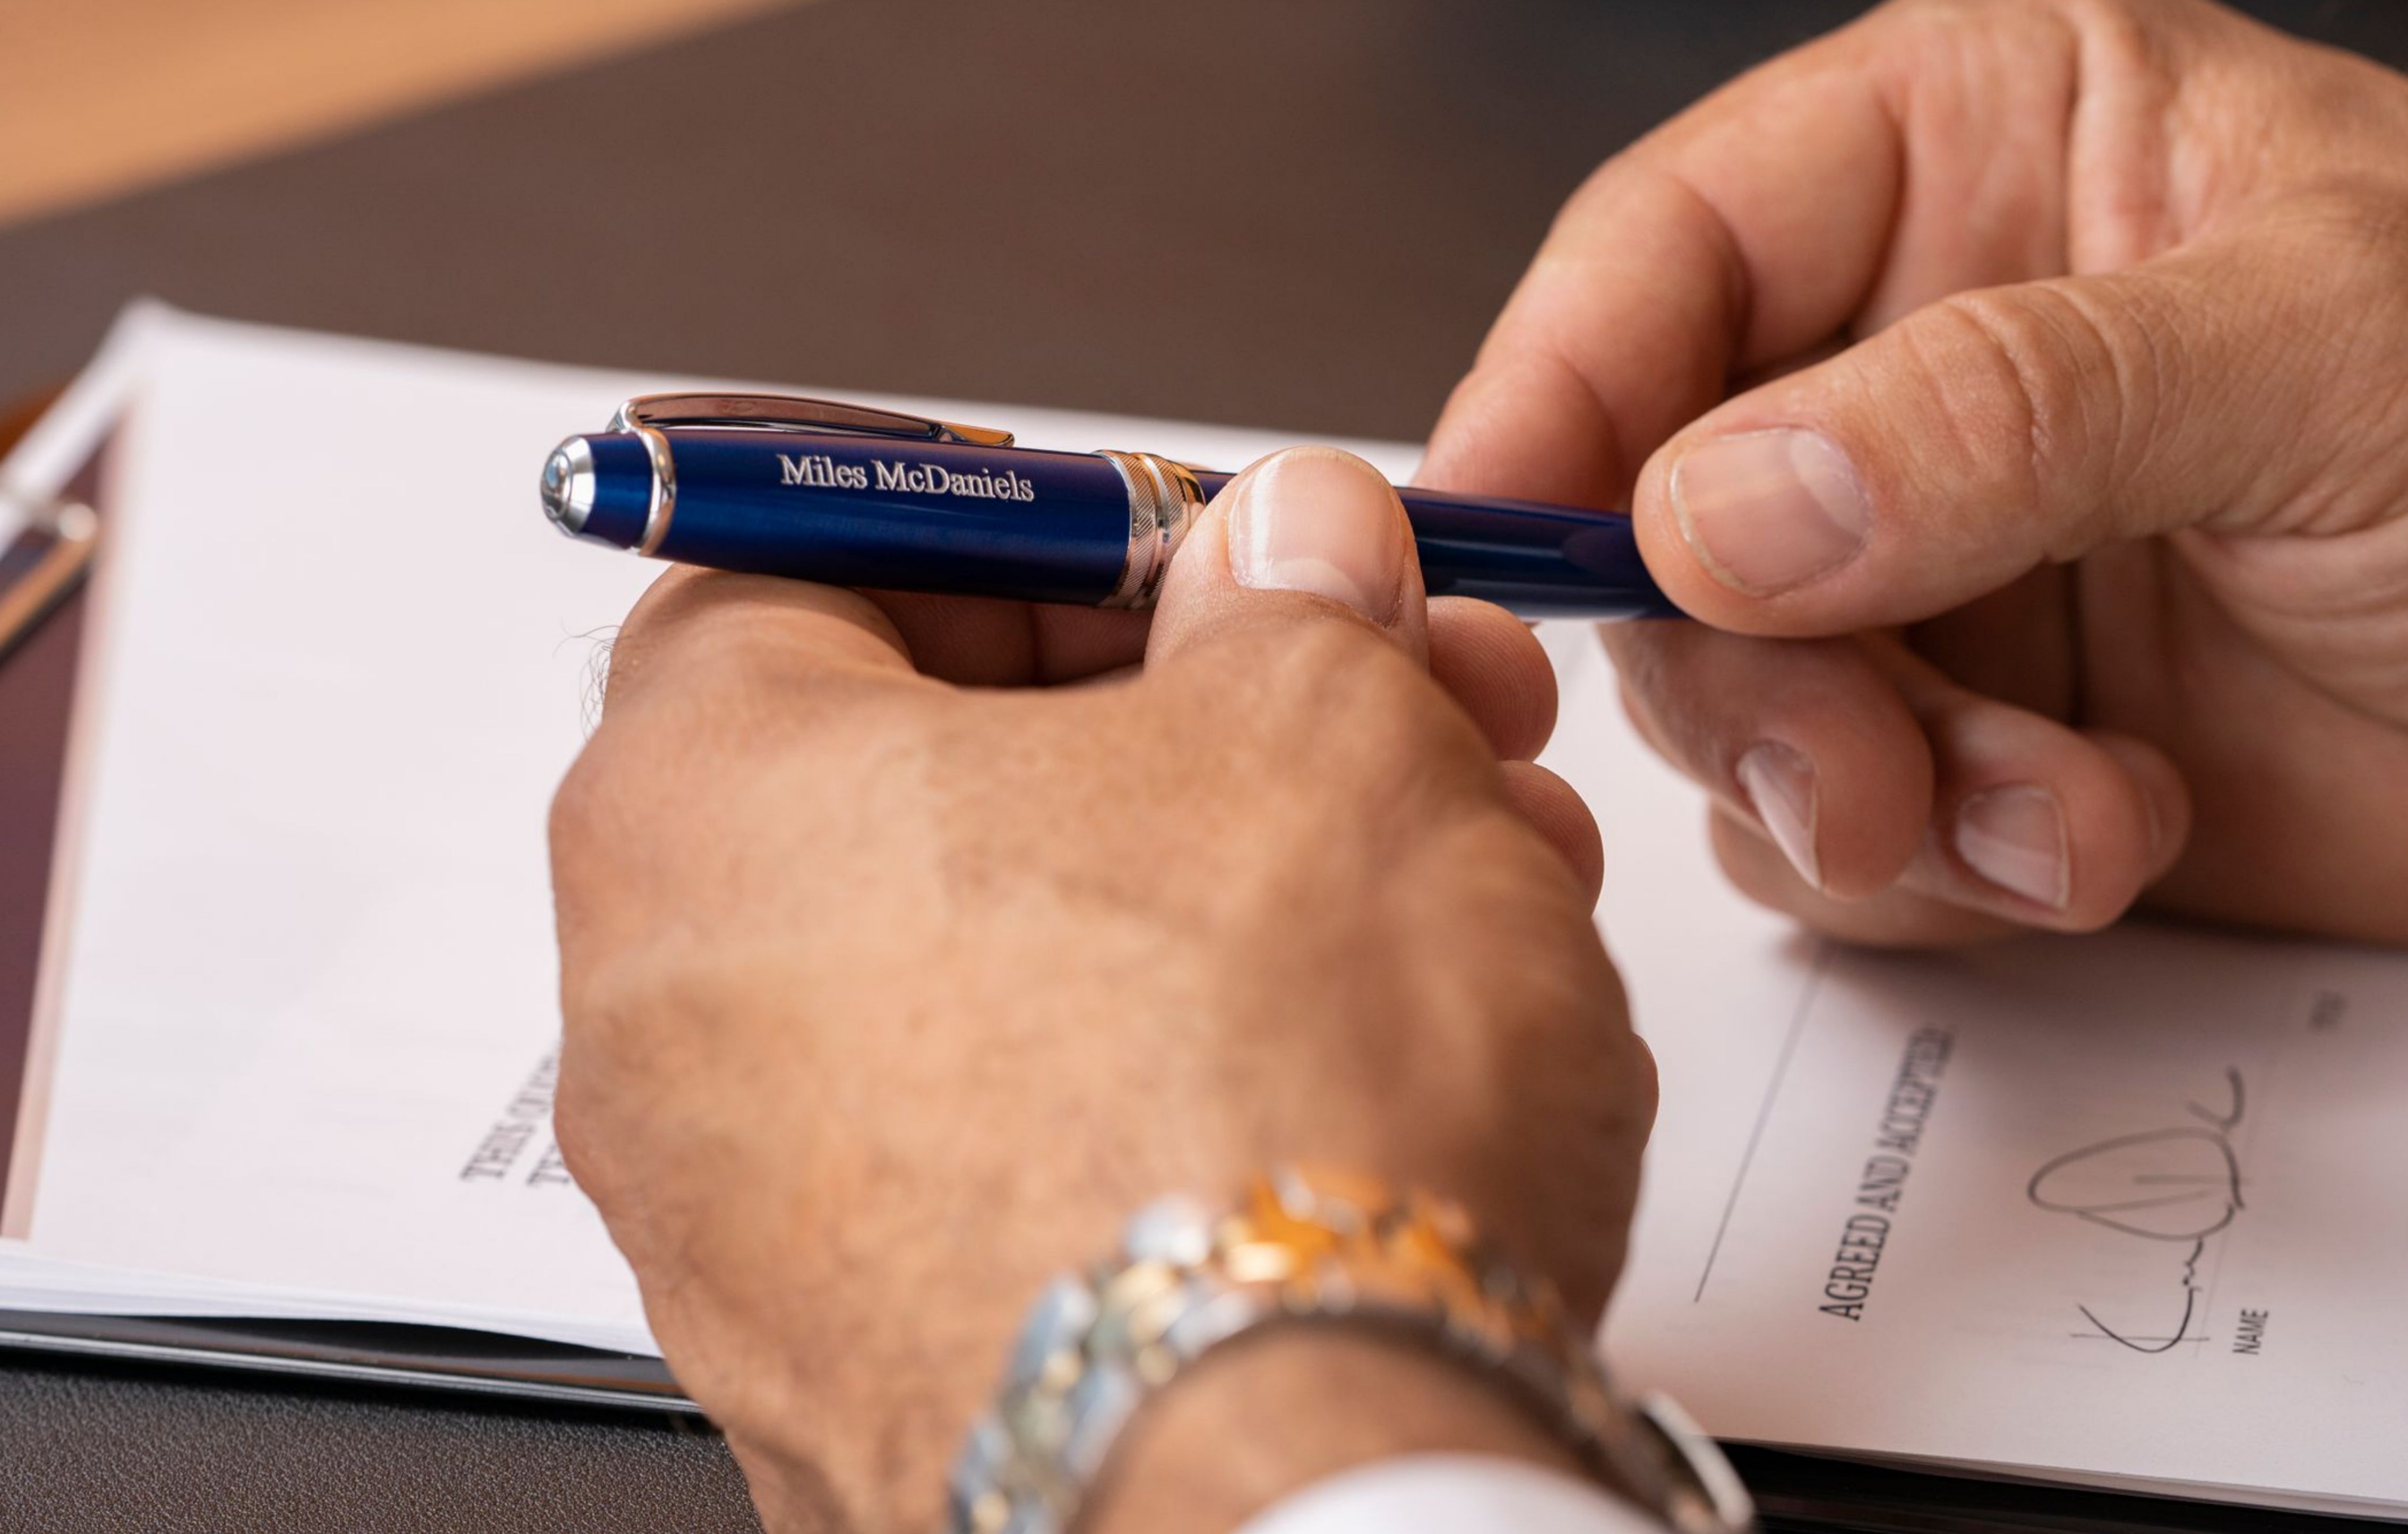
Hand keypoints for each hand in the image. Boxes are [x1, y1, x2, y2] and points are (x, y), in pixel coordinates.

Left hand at [548, 449, 1654, 1531]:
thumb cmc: (1262, 1113)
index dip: (1040, 527)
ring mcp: (768, 1215)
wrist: (1296, 1510)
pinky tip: (1374, 1051)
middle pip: (949, 771)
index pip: (819, 563)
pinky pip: (1033, 1133)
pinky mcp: (883, 1352)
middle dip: (1205, 713)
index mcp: (707, 805)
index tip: (1194, 550)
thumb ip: (1290, 594)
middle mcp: (680, 1021)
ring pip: (1026, 960)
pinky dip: (1189, 1061)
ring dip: (1240, 884)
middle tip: (1381, 697)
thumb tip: (1290, 548)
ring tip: (1452, 871)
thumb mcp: (1326, 726)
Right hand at [1424, 0, 2407, 946]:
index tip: (1508, 528)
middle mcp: (1904, 368)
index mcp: (1972, 166)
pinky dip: (1930, 874)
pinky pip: (1818, 829)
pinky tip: (2090, 841)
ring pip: (1722, 697)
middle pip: (1655, 509)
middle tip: (1855, 760)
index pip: (1667, 249)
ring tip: (2043, 818)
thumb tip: (1724, 503)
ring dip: (1857, 792)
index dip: (1559, 386)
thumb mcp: (2323, 352)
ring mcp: (1915, 570)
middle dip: (1740, 665)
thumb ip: (2007, 404)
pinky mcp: (1947, 741)